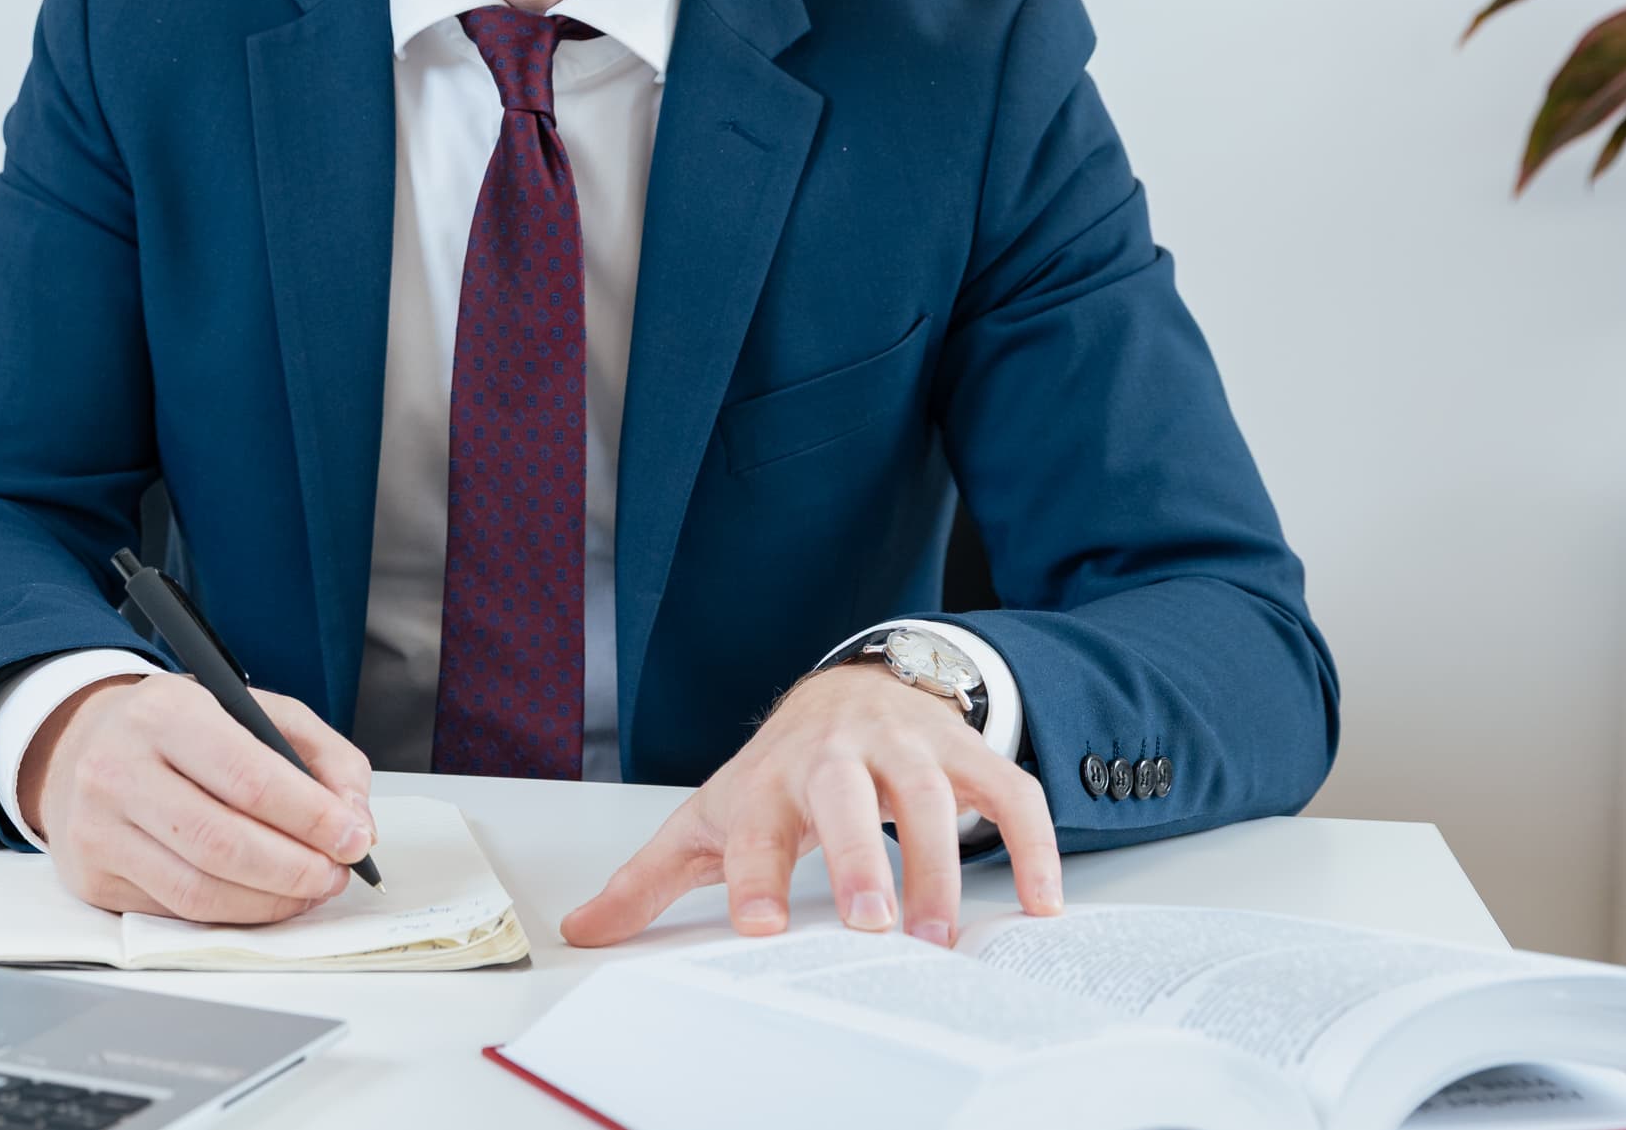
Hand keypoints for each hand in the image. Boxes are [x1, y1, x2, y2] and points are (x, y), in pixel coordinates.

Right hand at [18, 672, 377, 923]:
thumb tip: (355, 820)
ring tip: (307, 890)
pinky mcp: (91, 877)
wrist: (80, 746)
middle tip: (336, 874)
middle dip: (296, 869)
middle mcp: (118, 768)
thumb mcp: (250, 709)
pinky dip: (231, 913)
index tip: (354, 838)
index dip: (311, 817)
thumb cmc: (176, 730)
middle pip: (223, 843)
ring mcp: (97, 828)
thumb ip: (319, 753)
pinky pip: (174, 912)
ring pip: (198, 891)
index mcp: (164, 711)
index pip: (249, 777)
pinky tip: (259, 898)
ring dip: (269, 902)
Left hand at [560, 661, 1061, 949]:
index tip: (758, 926)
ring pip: (927, 792)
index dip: (754, 875)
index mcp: (768, 781)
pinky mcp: (964, 752)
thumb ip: (650, 879)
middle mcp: (834, 756)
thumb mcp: (711, 817)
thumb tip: (581, 930)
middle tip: (871, 924)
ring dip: (939, 862)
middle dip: (858, 855)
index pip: (754, 826)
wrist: (847, 690)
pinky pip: (1008, 790)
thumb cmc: (778, 772)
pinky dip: (1033, 842)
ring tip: (942, 935)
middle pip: (843, 794)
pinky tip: (1045, 903)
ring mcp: (904, 747)